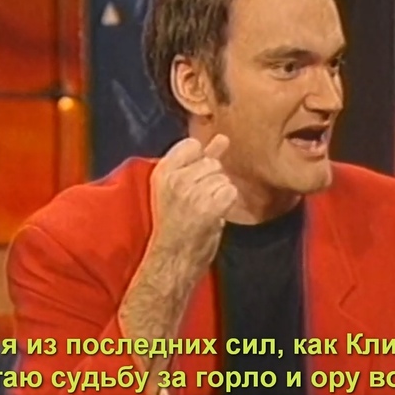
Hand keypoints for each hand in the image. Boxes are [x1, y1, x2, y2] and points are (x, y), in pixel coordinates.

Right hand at [148, 134, 236, 273]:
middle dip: (212, 180)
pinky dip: (227, 203)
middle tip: (198, 202)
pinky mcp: (207, 208)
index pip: (193, 144)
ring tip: (204, 209)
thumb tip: (223, 138)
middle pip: (212, 163)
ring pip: (223, 178)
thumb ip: (203, 158)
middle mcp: (175, 179)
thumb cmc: (178, 221)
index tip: (193, 181)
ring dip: (220, 193)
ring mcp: (191, 193)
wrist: (174, 256)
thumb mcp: (181, 185)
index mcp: (163, 171)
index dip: (200, 161)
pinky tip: (215, 214)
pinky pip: (230, 191)